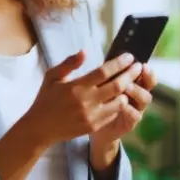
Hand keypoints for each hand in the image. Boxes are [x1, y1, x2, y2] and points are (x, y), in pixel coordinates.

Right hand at [21, 51, 143, 146]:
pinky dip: (119, 104)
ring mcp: (91, 115)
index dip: (119, 63)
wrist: (40, 128)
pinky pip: (113, 113)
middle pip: (117, 86)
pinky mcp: (93, 126)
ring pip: (119, 101)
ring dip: (127, 91)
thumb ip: (69, 63)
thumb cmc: (46, 99)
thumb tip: (85, 52)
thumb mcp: (52, 76)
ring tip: (132, 81)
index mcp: (76, 86)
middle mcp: (86, 101)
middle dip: (130, 74)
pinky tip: (121, 96)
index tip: (129, 57)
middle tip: (138, 66)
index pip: (104, 72)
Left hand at [90, 58, 157, 151]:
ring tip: (126, 86)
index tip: (142, 64)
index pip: (146, 74)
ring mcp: (136, 108)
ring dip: (137, 91)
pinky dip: (130, 109)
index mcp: (133, 82)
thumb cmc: (98, 98)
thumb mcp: (102, 83)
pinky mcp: (130, 122)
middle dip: (146, 76)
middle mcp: (138, 95)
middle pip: (149, 84)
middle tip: (138, 69)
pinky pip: (135, 115)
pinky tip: (122, 105)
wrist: (92, 123)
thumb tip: (113, 57)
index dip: (147, 70)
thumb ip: (109, 72)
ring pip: (145, 98)